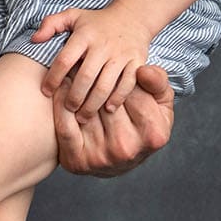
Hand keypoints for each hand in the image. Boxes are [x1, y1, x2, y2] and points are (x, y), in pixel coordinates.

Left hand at [34, 3, 154, 118]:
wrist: (133, 17)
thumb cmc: (96, 21)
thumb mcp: (72, 16)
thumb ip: (51, 24)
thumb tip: (34, 39)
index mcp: (84, 35)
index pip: (64, 60)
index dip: (53, 78)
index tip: (45, 92)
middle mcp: (103, 45)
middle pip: (85, 77)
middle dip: (74, 97)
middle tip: (67, 110)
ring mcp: (122, 55)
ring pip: (105, 85)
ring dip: (92, 104)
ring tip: (82, 117)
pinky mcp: (137, 62)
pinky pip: (127, 85)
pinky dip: (117, 99)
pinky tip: (107, 109)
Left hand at [55, 64, 174, 177]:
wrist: (121, 161)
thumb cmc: (144, 124)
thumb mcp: (161, 103)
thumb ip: (158, 83)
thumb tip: (142, 70)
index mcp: (153, 133)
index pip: (131, 92)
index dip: (118, 73)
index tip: (106, 58)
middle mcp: (128, 148)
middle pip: (104, 101)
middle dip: (94, 78)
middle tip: (82, 61)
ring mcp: (102, 157)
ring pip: (83, 110)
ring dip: (74, 88)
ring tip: (70, 69)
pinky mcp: (78, 162)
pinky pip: (65, 127)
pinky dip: (59, 105)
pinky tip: (60, 88)